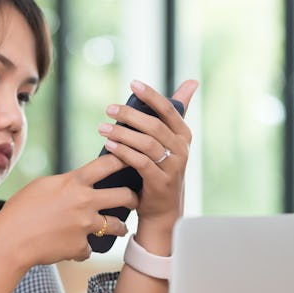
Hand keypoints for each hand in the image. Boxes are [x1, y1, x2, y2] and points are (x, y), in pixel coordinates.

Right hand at [0, 153, 138, 267]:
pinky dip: (82, 248)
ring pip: (117, 226)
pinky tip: (72, 246)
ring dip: (119, 227)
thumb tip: (80, 180)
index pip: (108, 165)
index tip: (132, 158)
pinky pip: (90, 248)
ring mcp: (85, 226)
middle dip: (133, 197)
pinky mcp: (80, 246)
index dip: (124, 158)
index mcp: (74, 183)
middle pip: (125, 196)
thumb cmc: (20, 209)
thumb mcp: (43, 186)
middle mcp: (84, 202)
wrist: (10, 240)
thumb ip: (66, 183)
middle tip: (133, 199)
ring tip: (119, 228)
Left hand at [99, 79, 198, 249]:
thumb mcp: (169, 142)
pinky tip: (109, 145)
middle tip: (109, 109)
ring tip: (102, 127)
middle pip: (155, 126)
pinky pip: (140, 162)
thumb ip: (173, 114)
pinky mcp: (160, 182)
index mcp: (183, 135)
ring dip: (122, 133)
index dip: (151, 95)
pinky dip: (123, 152)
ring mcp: (173, 167)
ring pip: (146, 143)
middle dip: (130, 115)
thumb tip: (191, 82)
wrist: (163, 210)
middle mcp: (182, 149)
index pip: (169, 110)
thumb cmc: (161, 169)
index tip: (133, 83)